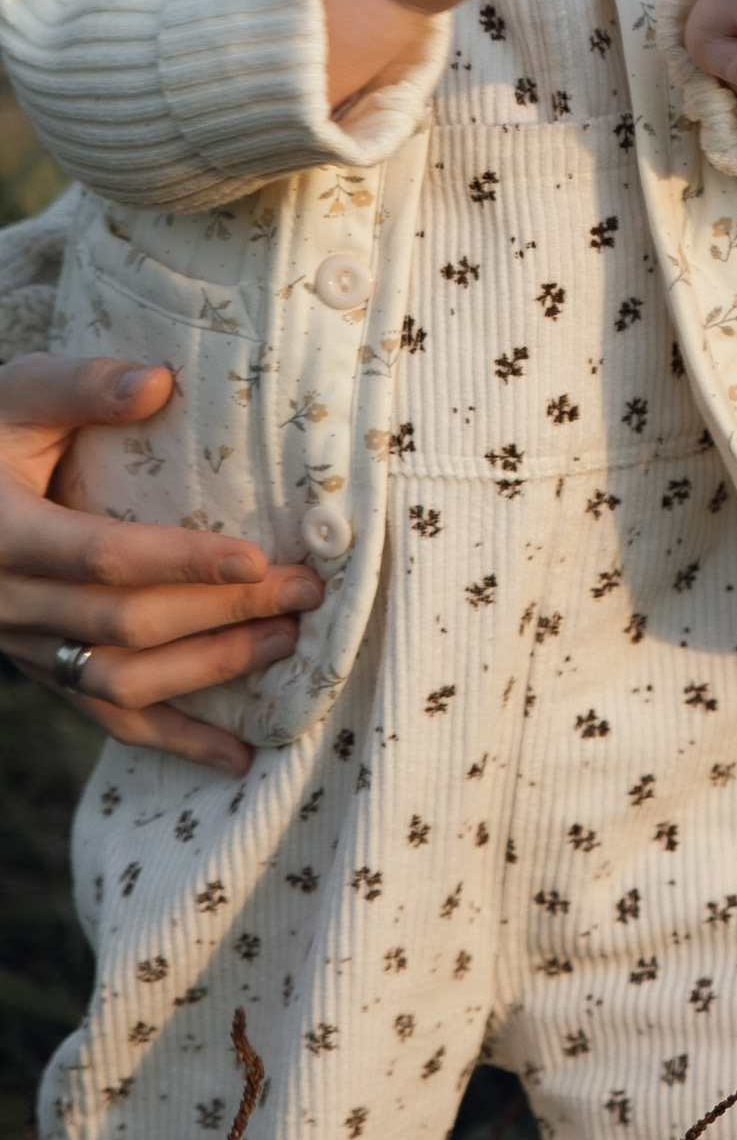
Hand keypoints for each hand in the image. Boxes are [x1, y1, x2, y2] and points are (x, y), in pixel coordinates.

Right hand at [0, 355, 318, 776]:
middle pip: (124, 625)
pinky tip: (239, 757)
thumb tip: (158, 383)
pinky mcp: (44, 671)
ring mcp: (25, 647)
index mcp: (4, 533)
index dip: (179, 563)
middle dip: (221, 615)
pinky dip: (174, 741)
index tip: (256, 558)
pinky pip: (107, 718)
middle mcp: (9, 602)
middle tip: (303, 592)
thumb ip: (81, 385)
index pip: (100, 557)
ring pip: (119, 683)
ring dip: (209, 671)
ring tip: (286, 643)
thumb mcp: (17, 394)